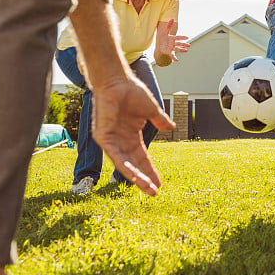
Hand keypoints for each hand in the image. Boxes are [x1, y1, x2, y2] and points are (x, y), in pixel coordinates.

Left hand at [91, 76, 175, 195]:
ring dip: (136, 177)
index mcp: (131, 136)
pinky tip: (134, 176)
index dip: (151, 170)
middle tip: (154, 192)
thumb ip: (159, 120)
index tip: (160, 183)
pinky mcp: (103, 137)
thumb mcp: (151, 110)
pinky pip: (115, 156)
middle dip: (144, 179)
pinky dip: (124, 167)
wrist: (117, 81)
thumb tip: (171, 128)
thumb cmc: (131, 92)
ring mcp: (111, 140)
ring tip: (148, 188)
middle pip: (134, 165)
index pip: (142, 158)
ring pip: (124, 164)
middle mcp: (120, 141)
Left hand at [156, 19, 190, 61]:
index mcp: (172, 38)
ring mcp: (171, 48)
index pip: (178, 37)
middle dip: (184, 44)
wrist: (160, 45)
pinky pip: (172, 55)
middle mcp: (173, 43)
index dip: (182, 37)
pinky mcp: (169, 52)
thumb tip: (172, 18)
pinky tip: (177, 61)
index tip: (187, 37)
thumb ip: (169, 26)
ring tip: (187, 51)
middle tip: (189, 45)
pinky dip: (174, 58)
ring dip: (182, 50)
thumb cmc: (164, 38)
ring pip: (177, 49)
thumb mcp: (165, 32)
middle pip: (179, 44)